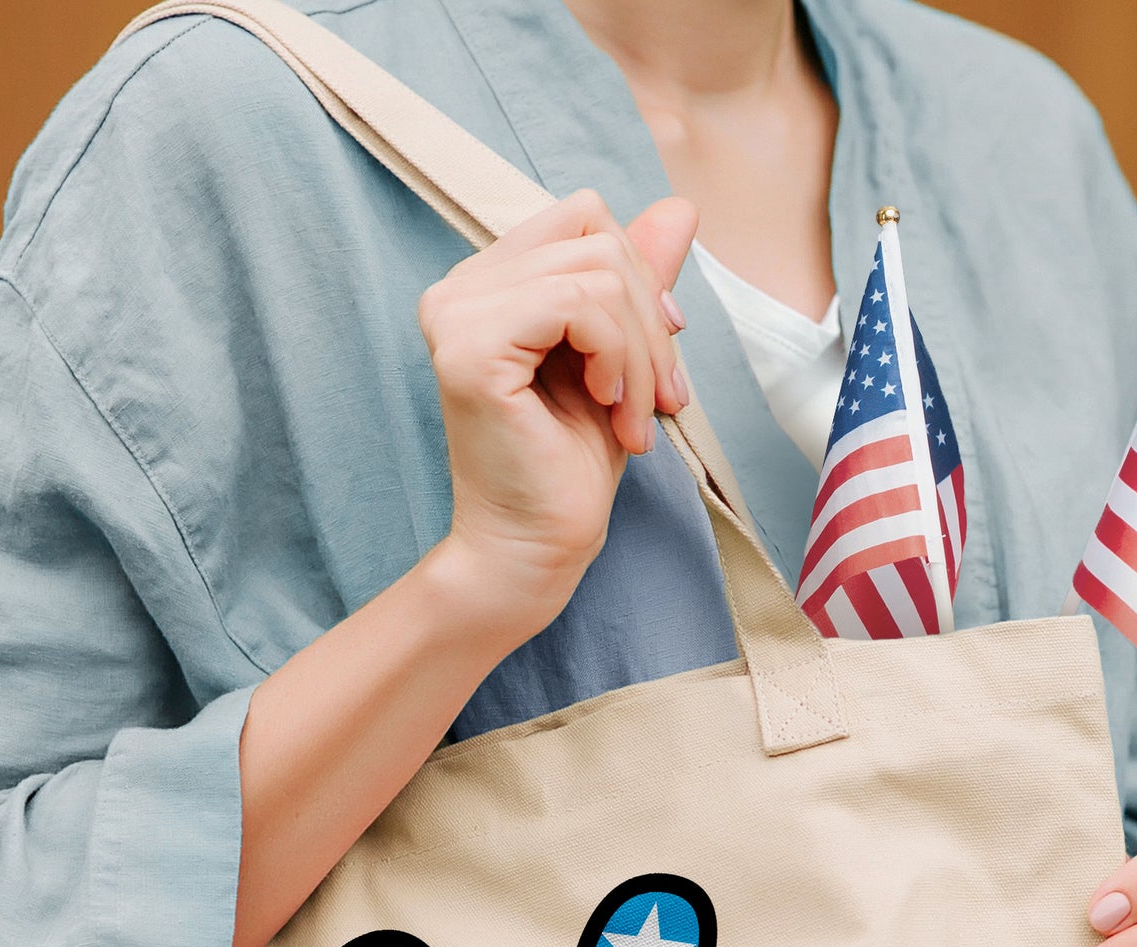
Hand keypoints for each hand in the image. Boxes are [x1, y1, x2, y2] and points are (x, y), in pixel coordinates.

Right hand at [420, 189, 700, 640]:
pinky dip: (618, 357)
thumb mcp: (620, 358)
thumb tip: (679, 207)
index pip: (584, 219)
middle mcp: (459, 289)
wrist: (536, 548)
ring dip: (641, 353)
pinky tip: (611, 407)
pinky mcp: (470, 347)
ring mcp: (457, 314)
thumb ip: (636, 283)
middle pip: (596, 238)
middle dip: (649, 321)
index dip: (640, 276)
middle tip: (663, 400)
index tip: (660, 358)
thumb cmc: (570, 467)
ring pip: (596, 272)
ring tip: (636, 418)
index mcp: (488, 285)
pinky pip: (578, 304)